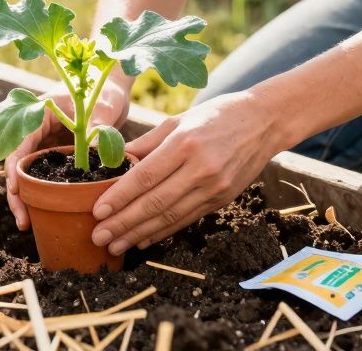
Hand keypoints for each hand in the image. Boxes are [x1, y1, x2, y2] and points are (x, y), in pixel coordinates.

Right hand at [4, 81, 129, 229]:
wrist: (113, 92)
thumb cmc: (105, 91)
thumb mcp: (103, 106)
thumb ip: (96, 124)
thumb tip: (91, 149)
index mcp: (39, 114)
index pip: (19, 142)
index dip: (14, 167)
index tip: (15, 189)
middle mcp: (38, 131)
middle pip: (18, 164)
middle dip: (16, 193)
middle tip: (22, 220)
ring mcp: (46, 144)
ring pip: (29, 174)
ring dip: (26, 198)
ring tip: (27, 224)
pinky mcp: (57, 155)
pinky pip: (46, 176)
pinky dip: (43, 194)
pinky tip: (45, 213)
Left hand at [89, 91, 281, 255]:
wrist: (263, 123)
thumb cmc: (215, 116)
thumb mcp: (178, 120)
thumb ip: (146, 143)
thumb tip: (114, 161)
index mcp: (185, 143)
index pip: (146, 176)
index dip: (120, 196)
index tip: (98, 211)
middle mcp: (201, 169)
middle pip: (155, 202)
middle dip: (123, 222)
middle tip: (99, 236)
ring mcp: (214, 188)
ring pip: (170, 217)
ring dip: (139, 234)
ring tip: (115, 245)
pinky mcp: (222, 200)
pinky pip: (186, 220)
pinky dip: (162, 232)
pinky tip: (143, 241)